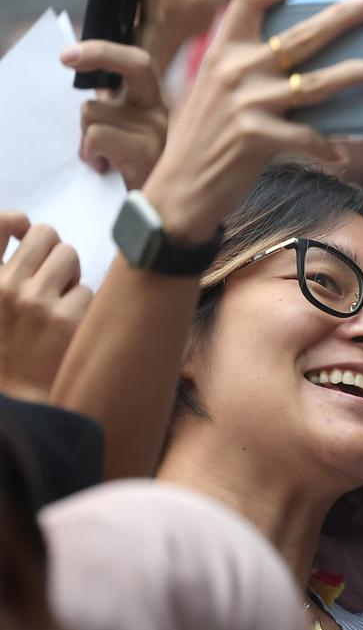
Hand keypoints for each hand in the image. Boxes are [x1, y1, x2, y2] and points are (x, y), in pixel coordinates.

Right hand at [0, 214, 91, 403]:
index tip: (23, 234)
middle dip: (53, 253)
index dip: (18, 223)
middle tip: (50, 280)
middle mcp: (5, 286)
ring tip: (57, 305)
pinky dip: (82, 308)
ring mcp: (36, 301)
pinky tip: (66, 331)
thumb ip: (1, 272)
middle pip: (46, 234)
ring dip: (69, 276)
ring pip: (70, 256)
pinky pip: (87, 292)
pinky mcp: (67, 319)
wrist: (13, 405)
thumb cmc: (2, 355)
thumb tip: (24, 228)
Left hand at [60, 41, 166, 189]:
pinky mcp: (145, 150)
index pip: (136, 62)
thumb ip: (115, 110)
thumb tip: (92, 94)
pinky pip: (96, 136)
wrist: (159, 212)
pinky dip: (91, 154)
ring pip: (91, 117)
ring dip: (89, 144)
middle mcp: (160, 111)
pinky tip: (108, 169)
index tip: (67, 57)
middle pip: (96, 100)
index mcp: (155, 103)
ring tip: (109, 163)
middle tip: (91, 143)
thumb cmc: (138, 173)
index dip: (102, 52)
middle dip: (85, 121)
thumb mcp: (128, 134)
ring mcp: (155, 129)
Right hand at [141, 0, 362, 243]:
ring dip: (355, 74)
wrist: (179, 188)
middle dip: (343, 16)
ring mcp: (246, 103)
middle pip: (300, 35)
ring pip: (315, 83)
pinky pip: (308, 137)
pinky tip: (341, 153)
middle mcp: (235, 70)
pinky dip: (328, 147)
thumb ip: (249, 70)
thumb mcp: (215, 91)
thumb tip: (304, 63)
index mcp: (221, 51)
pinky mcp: (257, 137)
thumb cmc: (205, 139)